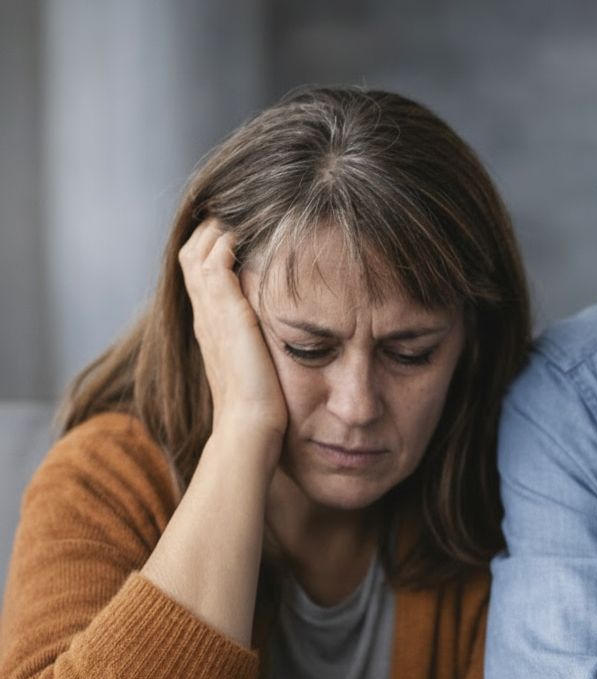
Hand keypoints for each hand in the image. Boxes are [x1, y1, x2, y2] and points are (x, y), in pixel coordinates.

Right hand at [179, 220, 286, 461]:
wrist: (251, 429)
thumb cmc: (262, 408)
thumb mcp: (260, 365)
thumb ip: (262, 343)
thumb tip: (281, 334)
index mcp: (211, 327)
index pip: (200, 271)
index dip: (213, 246)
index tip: (238, 227)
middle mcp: (205, 316)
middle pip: (192, 253)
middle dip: (212, 227)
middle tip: (239, 208)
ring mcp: (212, 314)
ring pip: (199, 250)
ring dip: (220, 227)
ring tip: (245, 209)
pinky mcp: (228, 314)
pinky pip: (217, 262)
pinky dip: (229, 241)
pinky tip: (250, 231)